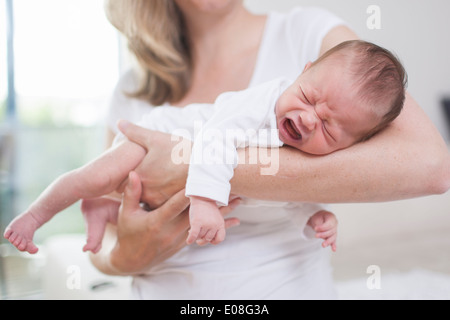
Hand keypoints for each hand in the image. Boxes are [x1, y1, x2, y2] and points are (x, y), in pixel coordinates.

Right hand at [109, 172, 240, 274]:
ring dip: (223, 212)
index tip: (203, 178)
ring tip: (239, 200)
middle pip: (197, 213)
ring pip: (206, 224)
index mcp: (157, 222)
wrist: (133, 261)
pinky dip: (220, 227)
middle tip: (231, 186)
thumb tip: (133, 173)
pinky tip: (235, 221)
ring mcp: (181, 238)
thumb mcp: (127, 213)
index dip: (190, 191)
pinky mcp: (186, 242)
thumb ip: (132, 193)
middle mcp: (172, 231)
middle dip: (214, 199)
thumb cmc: (128, 233)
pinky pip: (206, 233)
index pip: (176, 204)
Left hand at [117, 120, 190, 207]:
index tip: (136, 171)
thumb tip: (120, 121)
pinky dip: (164, 200)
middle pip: (136, 194)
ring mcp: (159, 201)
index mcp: (138, 176)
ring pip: (149, 201)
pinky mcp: (171, 207)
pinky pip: (162, 207)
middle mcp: (145, 192)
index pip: (121, 184)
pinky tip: (171, 190)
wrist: (205, 166)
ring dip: (152, 195)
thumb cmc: (180, 150)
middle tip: (149, 177)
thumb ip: (135, 132)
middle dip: (140, 187)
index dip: (128, 178)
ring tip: (162, 183)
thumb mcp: (156, 138)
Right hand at [187, 197, 225, 244]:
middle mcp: (214, 225)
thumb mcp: (217, 218)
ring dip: (196, 235)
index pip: (219, 239)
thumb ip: (218, 227)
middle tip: (198, 233)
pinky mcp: (197, 222)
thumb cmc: (208, 208)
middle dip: (202, 238)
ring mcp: (206, 224)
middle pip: (207, 239)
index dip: (213, 241)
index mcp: (220, 224)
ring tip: (194, 228)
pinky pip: (193, 235)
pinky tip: (188, 241)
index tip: (209, 239)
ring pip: (199, 237)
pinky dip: (190, 239)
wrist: (202, 197)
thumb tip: (218, 234)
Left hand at [307, 210, 337, 251]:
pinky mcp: (333, 235)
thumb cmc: (317, 217)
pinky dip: (333, 245)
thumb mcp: (317, 218)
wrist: (318, 218)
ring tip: (323, 245)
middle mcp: (335, 224)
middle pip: (331, 231)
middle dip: (324, 234)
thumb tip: (320, 232)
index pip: (329, 224)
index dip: (322, 227)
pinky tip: (334, 249)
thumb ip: (319, 225)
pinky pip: (334, 240)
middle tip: (316, 236)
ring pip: (333, 237)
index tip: (315, 228)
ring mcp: (335, 230)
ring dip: (328, 241)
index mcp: (331, 217)